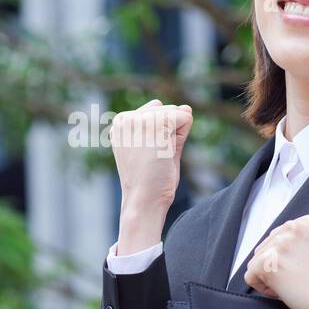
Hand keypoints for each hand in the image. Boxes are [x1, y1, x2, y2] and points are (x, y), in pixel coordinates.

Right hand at [109, 99, 192, 252]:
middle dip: (170, 133)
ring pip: (176, 113)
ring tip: (158, 156)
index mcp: (121, 123)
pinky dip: (183, 136)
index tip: (148, 155)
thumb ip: (170, 128)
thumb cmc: (150, 181)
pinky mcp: (154, 123)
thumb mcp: (156, 149)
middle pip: (167, 110)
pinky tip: (164, 153)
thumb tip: (187, 107)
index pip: (156, 111)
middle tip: (155, 158)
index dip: (163, 135)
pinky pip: (185, 118)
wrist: (144, 200)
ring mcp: (138, 119)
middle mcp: (125, 118)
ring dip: (176, 135)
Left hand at [242, 214, 308, 308]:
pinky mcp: (268, 263)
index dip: (287, 257)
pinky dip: (262, 288)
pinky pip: (250, 276)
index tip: (298, 267)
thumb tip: (291, 250)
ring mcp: (279, 244)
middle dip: (277, 266)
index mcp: (307, 222)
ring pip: (257, 262)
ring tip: (292, 286)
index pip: (280, 237)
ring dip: (270, 277)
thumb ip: (306, 242)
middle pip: (266, 248)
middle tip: (295, 280)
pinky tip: (282, 292)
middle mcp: (291, 228)